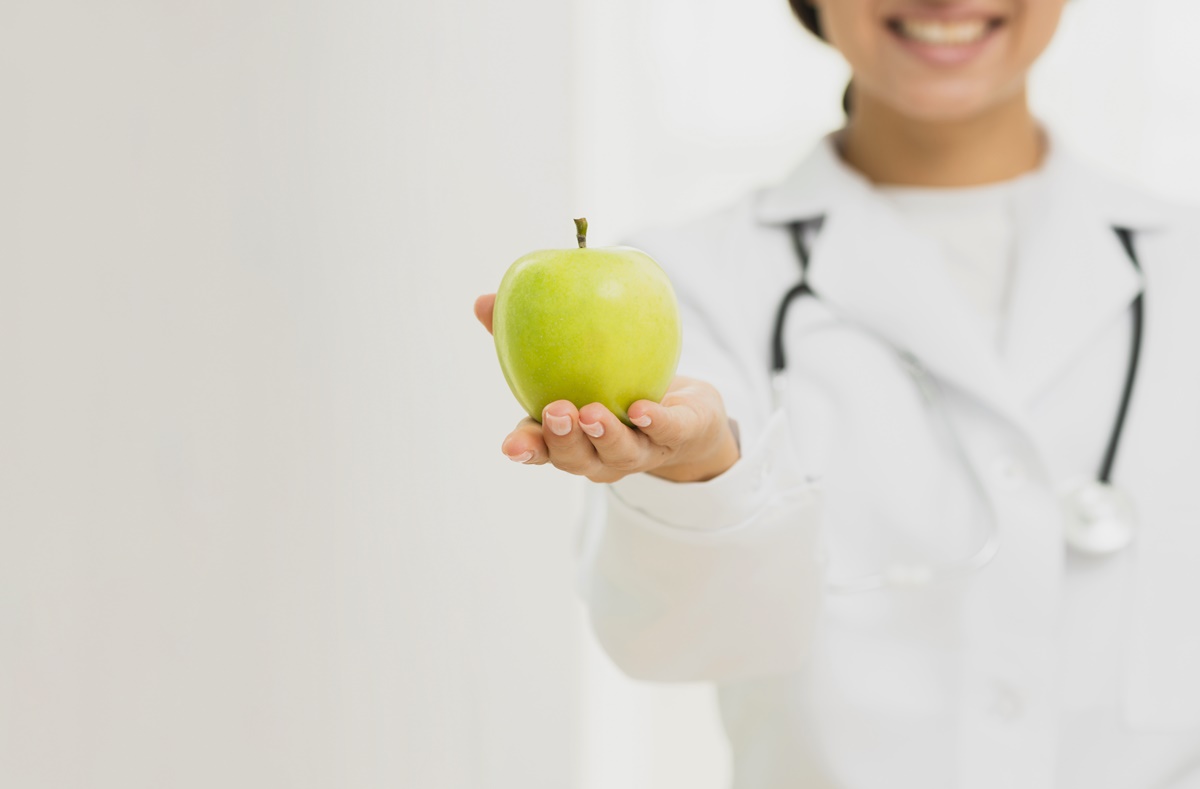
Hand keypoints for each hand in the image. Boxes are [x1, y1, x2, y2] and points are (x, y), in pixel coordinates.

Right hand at [474, 294, 739, 483]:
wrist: (689, 418)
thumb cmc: (616, 385)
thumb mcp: (573, 359)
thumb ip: (527, 334)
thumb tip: (482, 302)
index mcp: (571, 439)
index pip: (542, 449)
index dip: (527, 449)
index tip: (510, 446)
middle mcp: (601, 454)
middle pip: (577, 457)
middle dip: (563, 440)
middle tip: (556, 411)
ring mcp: (641, 449)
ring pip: (619, 451)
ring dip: (604, 433)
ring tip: (591, 412)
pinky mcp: (679, 434)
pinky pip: (666, 431)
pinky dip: (653, 422)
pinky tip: (640, 408)